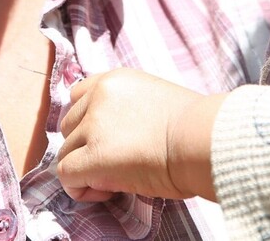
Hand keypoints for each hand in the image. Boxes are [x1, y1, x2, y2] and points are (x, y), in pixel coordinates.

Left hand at [55, 68, 225, 202]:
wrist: (203, 140)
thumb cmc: (194, 127)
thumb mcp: (154, 100)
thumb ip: (127, 108)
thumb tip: (114, 137)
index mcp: (115, 79)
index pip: (78, 95)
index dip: (87, 122)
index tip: (108, 139)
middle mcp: (99, 95)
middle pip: (69, 125)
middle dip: (86, 146)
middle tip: (116, 162)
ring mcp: (93, 124)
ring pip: (66, 151)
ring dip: (85, 168)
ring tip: (115, 178)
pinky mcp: (93, 155)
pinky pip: (66, 173)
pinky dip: (81, 187)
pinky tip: (109, 191)